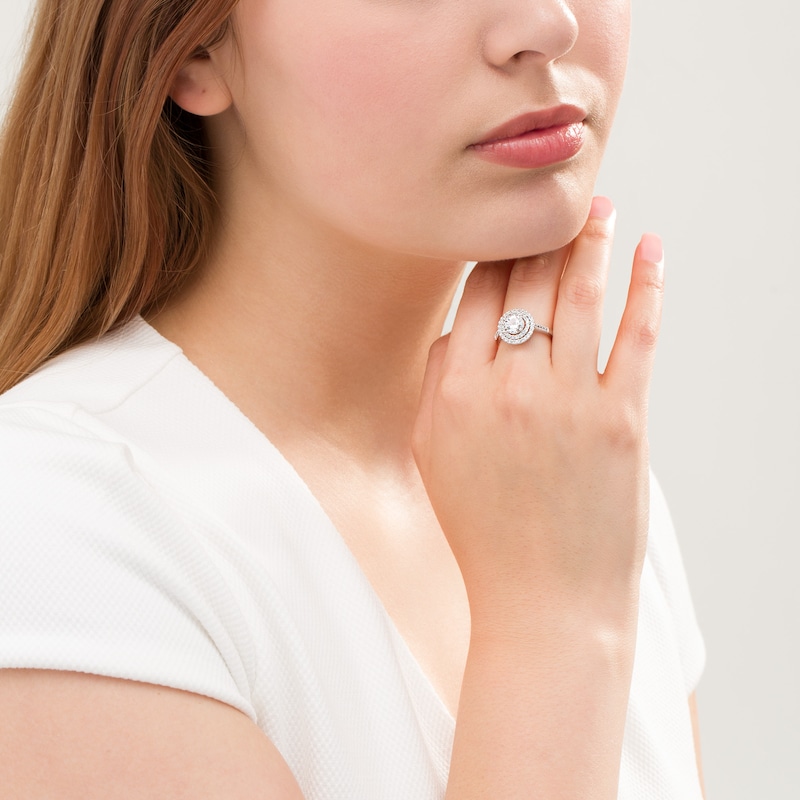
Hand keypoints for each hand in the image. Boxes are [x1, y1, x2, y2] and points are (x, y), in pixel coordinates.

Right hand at [412, 197, 663, 620]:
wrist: (542, 599)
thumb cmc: (483, 530)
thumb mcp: (432, 455)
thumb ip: (438, 385)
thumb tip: (461, 329)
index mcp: (453, 390)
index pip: (475, 293)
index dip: (493, 248)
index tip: (505, 221)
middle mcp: (507, 385)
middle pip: (527, 281)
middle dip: (541, 230)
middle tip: (554, 195)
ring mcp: (568, 400)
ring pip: (580, 294)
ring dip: (590, 240)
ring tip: (599, 206)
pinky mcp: (623, 420)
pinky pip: (637, 335)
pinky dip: (647, 285)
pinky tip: (649, 250)